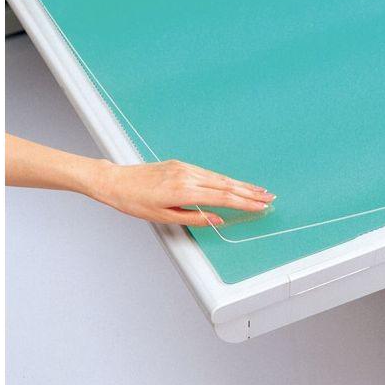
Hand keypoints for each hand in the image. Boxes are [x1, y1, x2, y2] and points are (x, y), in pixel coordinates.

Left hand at [93, 159, 274, 226]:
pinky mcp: (181, 164)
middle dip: (250, 192)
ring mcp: (185, 168)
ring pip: (220, 177)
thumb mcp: (163, 217)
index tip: (260, 206)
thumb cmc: (135, 201)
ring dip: (241, 184)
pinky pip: (209, 173)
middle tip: (269, 197)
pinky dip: (225, 179)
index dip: (245, 203)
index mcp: (184, 191)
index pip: (223, 198)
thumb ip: (194, 218)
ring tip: (257, 190)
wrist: (115, 181)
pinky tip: (233, 183)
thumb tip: (217, 219)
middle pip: (226, 185)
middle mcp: (188, 176)